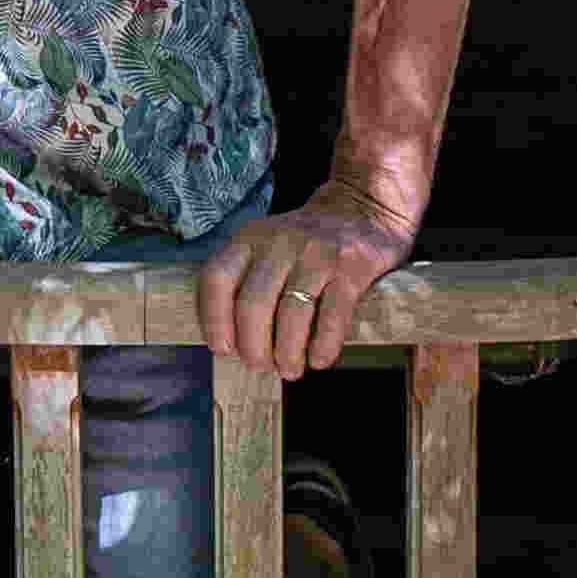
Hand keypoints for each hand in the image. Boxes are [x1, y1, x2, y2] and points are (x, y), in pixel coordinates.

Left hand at [200, 192, 415, 375]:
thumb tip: (231, 342)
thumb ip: (245, 279)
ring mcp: (317, 253)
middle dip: (254, 346)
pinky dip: (323, 346)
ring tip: (290, 369)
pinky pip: (333, 316)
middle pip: (253, 304)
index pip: (217, 279)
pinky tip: (319, 359)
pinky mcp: (352, 267)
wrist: (361, 207)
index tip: (223, 350)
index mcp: (251, 237)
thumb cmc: (304, 242)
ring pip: (292, 313)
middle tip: (262, 366)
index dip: (214, 321)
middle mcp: (280, 242)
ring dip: (288, 352)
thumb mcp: (265, 244)